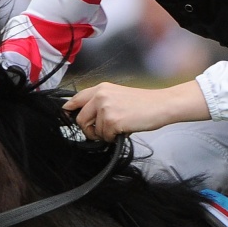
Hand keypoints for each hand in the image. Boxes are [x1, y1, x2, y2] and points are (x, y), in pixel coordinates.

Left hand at [62, 80, 210, 141]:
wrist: (161, 105)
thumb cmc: (143, 103)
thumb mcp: (118, 96)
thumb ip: (100, 102)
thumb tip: (86, 116)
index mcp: (101, 88)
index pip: (76, 99)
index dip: (69, 109)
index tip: (66, 115)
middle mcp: (100, 96)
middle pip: (80, 119)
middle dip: (89, 130)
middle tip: (102, 132)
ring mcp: (105, 108)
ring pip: (93, 130)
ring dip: (105, 134)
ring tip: (120, 127)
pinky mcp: (112, 121)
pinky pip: (105, 137)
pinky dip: (114, 138)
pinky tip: (125, 129)